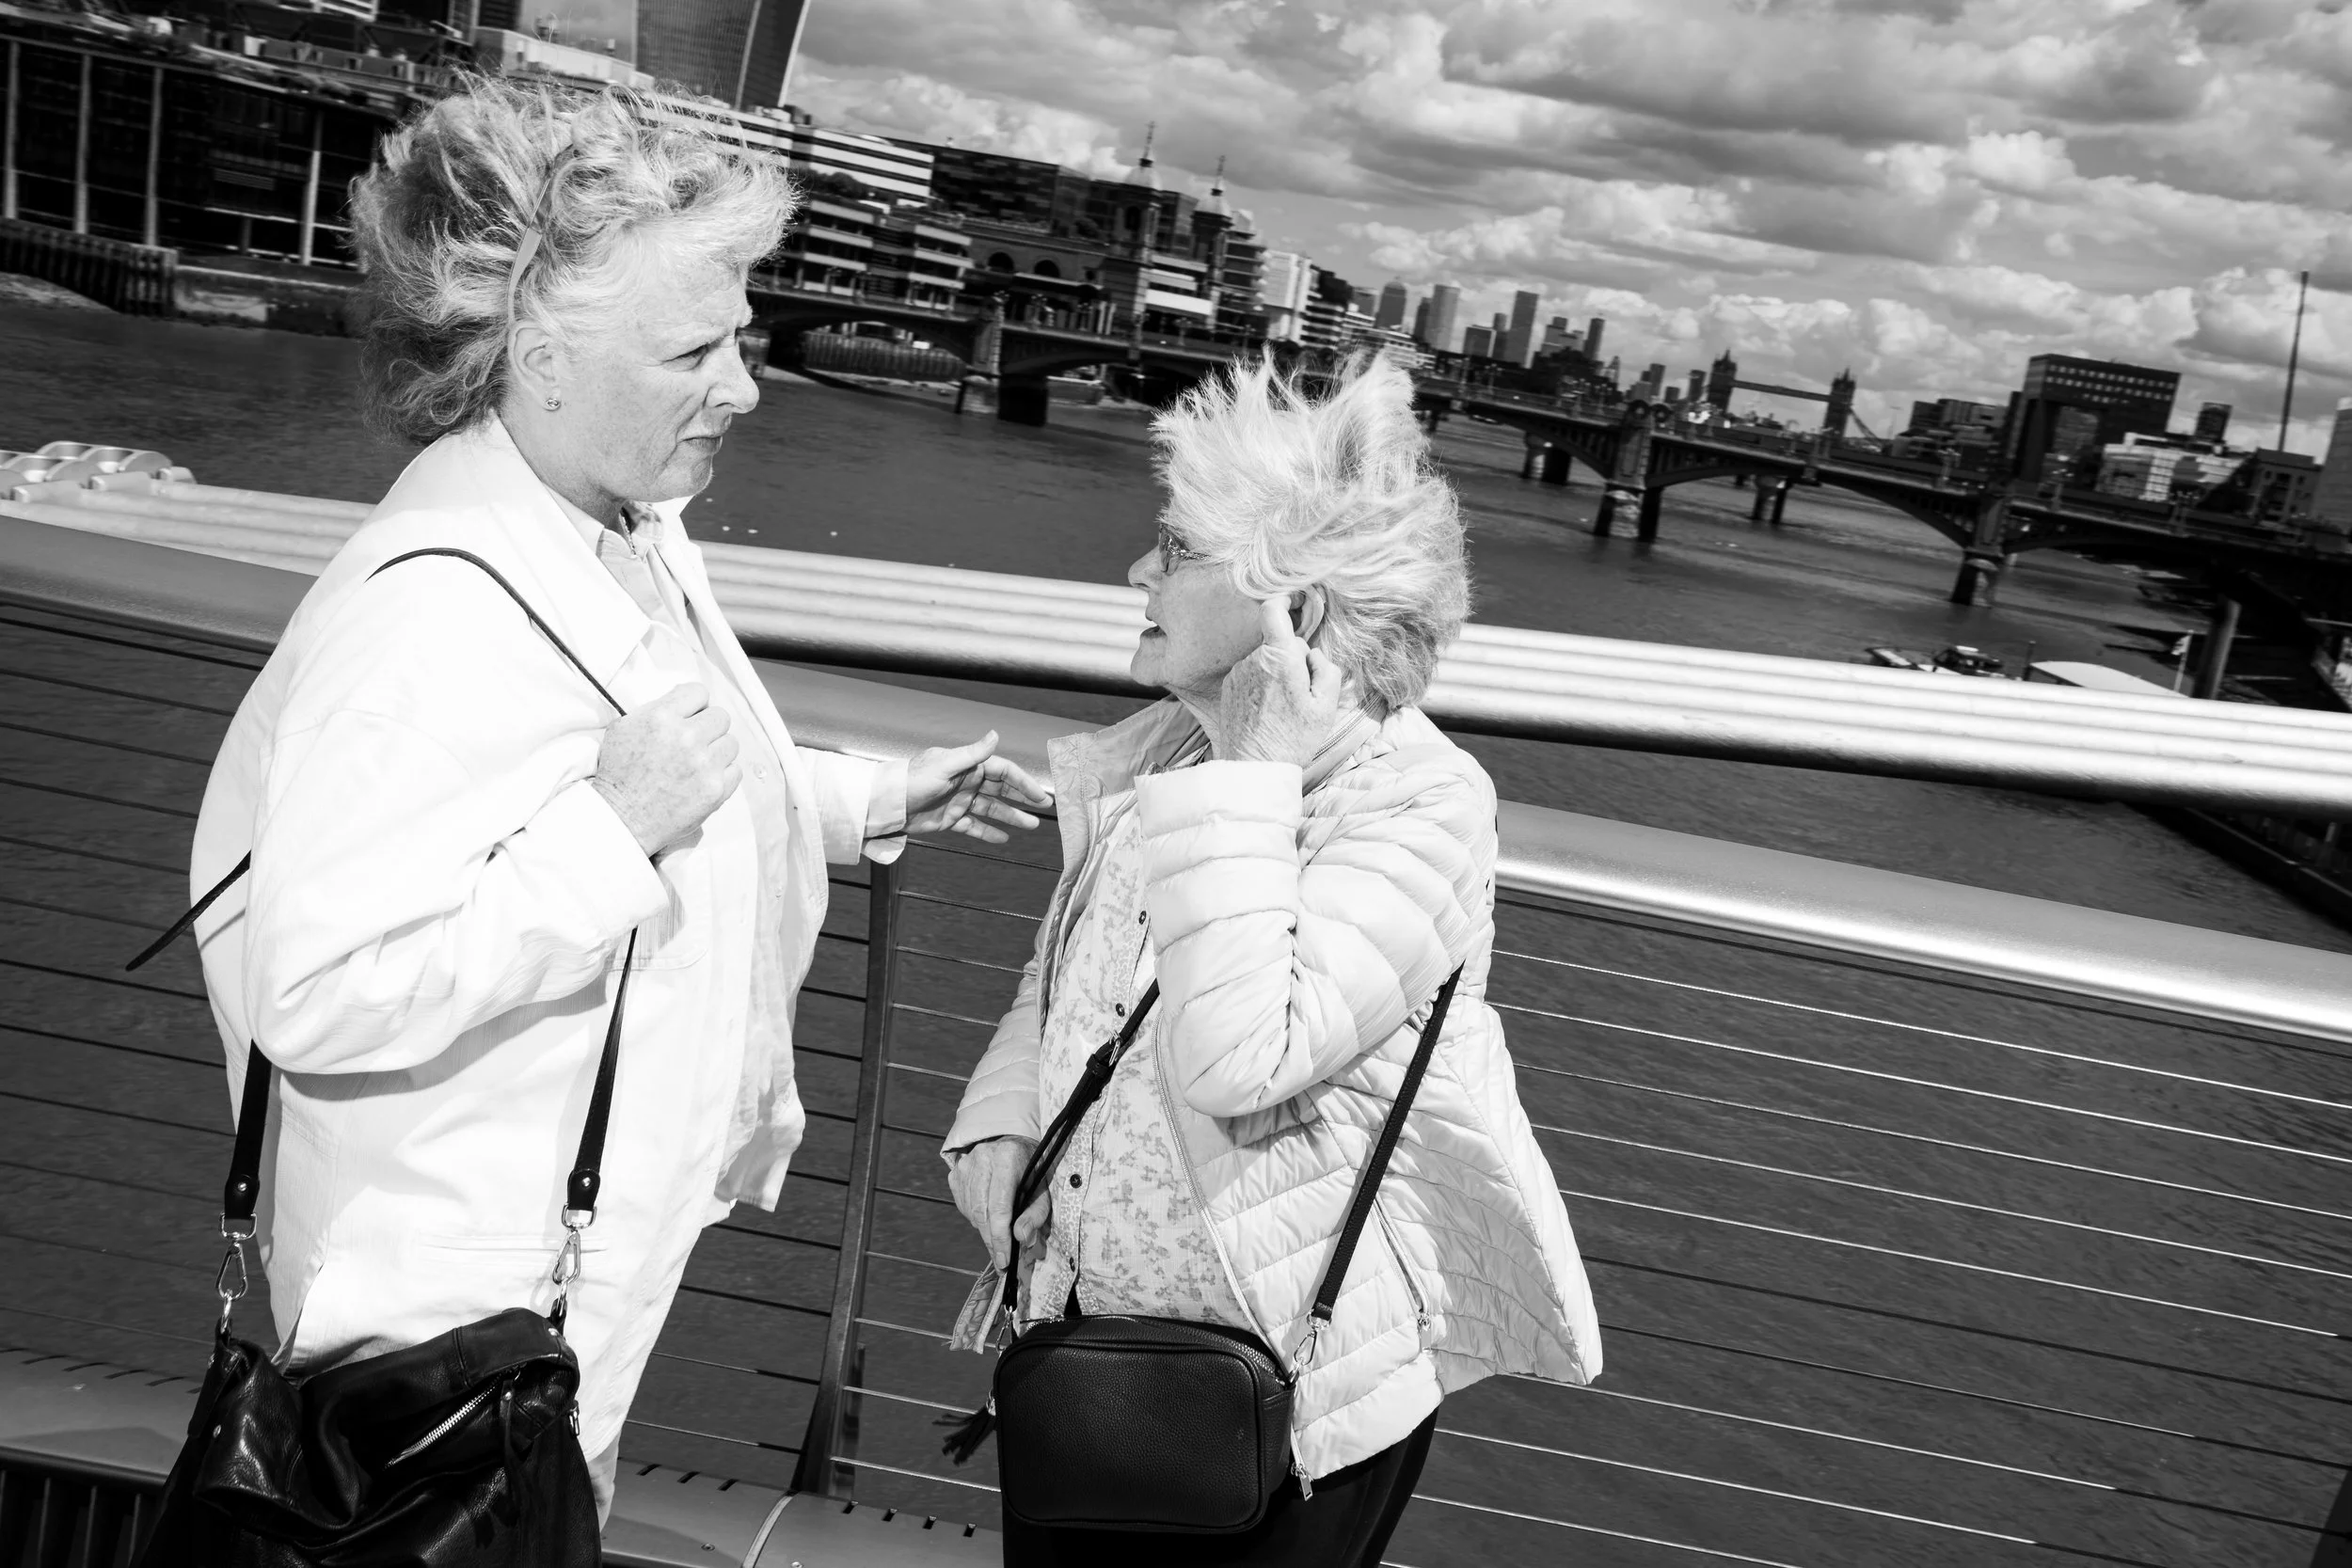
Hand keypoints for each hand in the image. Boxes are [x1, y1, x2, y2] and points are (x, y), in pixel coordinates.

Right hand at [591, 683, 739, 857]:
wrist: (621, 818)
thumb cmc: (619, 774)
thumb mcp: (624, 727)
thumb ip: (656, 708)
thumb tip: (684, 698)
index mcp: (662, 717)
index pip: (699, 692)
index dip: (695, 704)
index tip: (691, 715)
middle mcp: (686, 738)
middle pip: (721, 717)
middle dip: (708, 727)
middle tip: (695, 741)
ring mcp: (704, 765)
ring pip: (731, 742)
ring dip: (717, 751)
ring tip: (698, 763)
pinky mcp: (715, 789)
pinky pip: (736, 770)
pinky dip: (723, 774)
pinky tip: (704, 779)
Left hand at [907, 731, 1053, 841]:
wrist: (889, 805)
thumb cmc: (912, 780)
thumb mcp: (945, 765)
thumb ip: (972, 753)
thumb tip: (995, 735)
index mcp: (968, 766)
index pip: (1003, 771)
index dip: (1023, 782)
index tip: (1038, 794)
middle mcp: (967, 782)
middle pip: (1002, 790)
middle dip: (1023, 797)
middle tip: (1044, 807)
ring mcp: (960, 801)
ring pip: (992, 809)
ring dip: (1012, 817)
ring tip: (1030, 825)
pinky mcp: (951, 818)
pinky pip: (974, 826)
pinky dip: (988, 832)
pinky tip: (1003, 838)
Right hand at [947, 1136, 1046, 1269]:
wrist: (1011, 1141)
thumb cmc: (1031, 1168)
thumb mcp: (1042, 1189)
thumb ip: (1035, 1214)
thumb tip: (1022, 1239)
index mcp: (1008, 1158)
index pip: (999, 1207)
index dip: (1000, 1237)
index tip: (1004, 1260)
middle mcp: (983, 1158)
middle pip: (981, 1212)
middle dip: (991, 1241)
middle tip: (1000, 1260)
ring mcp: (966, 1164)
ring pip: (970, 1211)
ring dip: (984, 1230)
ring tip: (998, 1235)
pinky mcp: (956, 1172)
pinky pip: (963, 1205)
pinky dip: (975, 1218)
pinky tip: (988, 1215)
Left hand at [1218, 597, 1343, 765]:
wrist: (1255, 768)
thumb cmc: (1293, 738)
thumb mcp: (1327, 705)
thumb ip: (1326, 669)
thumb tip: (1312, 654)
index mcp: (1279, 658)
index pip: (1272, 610)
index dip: (1283, 600)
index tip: (1293, 600)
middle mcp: (1253, 660)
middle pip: (1277, 643)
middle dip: (1292, 658)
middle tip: (1302, 690)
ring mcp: (1237, 673)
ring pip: (1264, 661)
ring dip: (1276, 674)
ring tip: (1283, 707)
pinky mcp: (1229, 688)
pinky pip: (1251, 675)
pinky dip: (1262, 686)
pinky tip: (1268, 711)